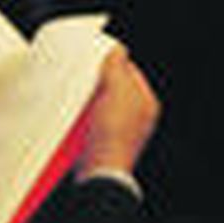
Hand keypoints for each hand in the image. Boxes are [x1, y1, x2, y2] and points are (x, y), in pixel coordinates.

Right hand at [77, 46, 159, 179]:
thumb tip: (118, 51)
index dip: (114, 63)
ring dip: (91, 100)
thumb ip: (117, 68)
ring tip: (79, 95)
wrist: (100, 171)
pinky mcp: (106, 143)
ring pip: (104, 105)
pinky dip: (86, 117)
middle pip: (117, 89)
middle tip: (86, 76)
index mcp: (146, 102)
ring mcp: (122, 131)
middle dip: (101, 82)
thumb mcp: (116, 91)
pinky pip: (95, 122)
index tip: (98, 58)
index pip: (131, 72)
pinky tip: (76, 116)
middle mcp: (138, 117)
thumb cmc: (113, 133)